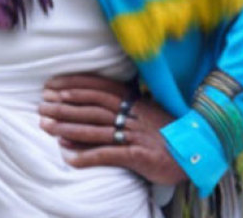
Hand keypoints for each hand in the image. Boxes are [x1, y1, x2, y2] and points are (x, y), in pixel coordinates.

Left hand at [39, 74, 187, 185]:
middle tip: (42, 105)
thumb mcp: (149, 112)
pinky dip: (86, 156)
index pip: (99, 87)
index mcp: (134, 101)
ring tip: (46, 126)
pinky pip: (108, 154)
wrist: (200, 152)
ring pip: (95, 128)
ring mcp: (135, 134)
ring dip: (68, 127)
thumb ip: (127, 106)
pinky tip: (68, 157)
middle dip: (64, 104)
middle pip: (92, 106)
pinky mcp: (138, 156)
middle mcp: (132, 115)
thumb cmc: (171, 132)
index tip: (52, 84)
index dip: (74, 85)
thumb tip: (97, 104)